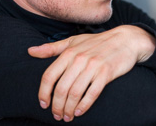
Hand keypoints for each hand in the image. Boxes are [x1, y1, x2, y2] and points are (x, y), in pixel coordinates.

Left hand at [28, 25, 154, 121]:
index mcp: (69, 52)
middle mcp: (79, 59)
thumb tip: (30, 51)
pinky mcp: (106, 73)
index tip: (43, 104)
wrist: (125, 40)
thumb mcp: (73, 41)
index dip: (43, 93)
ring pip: (75, 93)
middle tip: (57, 115)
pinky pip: (92, 93)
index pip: (49, 76)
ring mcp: (93, 66)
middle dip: (56, 106)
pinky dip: (84, 105)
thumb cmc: (98, 42)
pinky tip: (80, 112)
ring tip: (68, 116)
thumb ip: (52, 48)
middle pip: (61, 88)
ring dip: (69, 108)